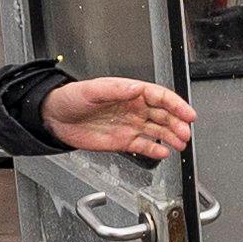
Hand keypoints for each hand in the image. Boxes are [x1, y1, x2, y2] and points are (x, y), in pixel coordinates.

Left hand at [43, 76, 195, 161]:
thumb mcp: (92, 90)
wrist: (55, 118)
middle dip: (177, 124)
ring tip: (180, 144)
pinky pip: (143, 146)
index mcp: (129, 93)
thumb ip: (115, 90)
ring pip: (157, 131)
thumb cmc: (71, 98)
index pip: (159, 97)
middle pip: (163, 115)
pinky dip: (154, 150)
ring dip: (171, 137)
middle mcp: (133, 109)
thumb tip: (136, 88)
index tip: (187, 113)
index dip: (176, 104)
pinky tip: (163, 153)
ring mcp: (130, 125)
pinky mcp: (123, 141)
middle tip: (185, 133)